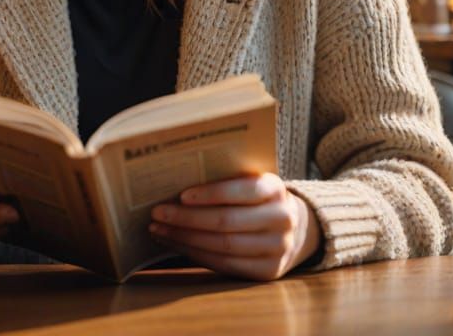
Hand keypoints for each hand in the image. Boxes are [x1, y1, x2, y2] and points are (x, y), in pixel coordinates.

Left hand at [149, 173, 321, 280]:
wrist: (294, 227)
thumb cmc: (258, 197)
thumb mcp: (253, 180)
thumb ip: (227, 179)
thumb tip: (177, 183)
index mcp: (275, 188)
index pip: (241, 190)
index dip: (210, 194)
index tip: (181, 195)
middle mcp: (281, 219)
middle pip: (226, 222)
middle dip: (187, 218)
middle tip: (157, 213)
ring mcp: (277, 249)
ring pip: (223, 246)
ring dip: (186, 239)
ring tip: (160, 230)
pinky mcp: (268, 272)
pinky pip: (226, 265)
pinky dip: (197, 255)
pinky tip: (178, 244)